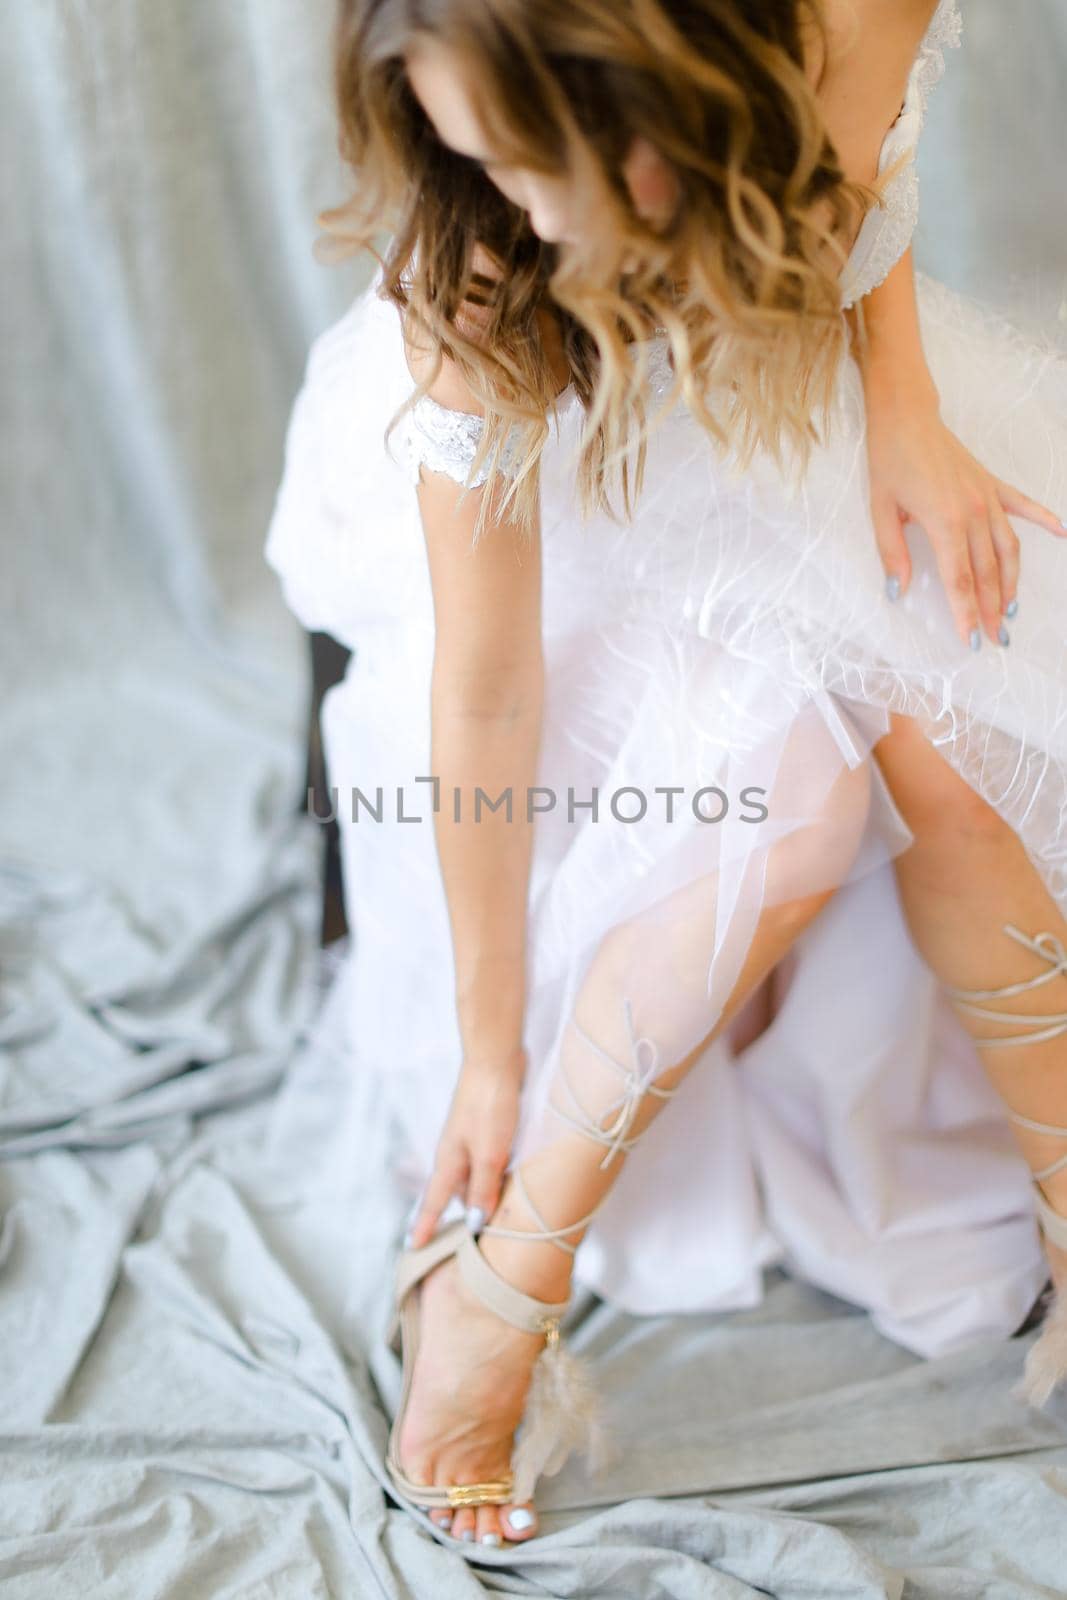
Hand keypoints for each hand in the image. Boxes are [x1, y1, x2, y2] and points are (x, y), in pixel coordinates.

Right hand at [407, 1047, 525, 1249]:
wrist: (496, 1060)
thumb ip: (482, 1189)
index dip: (425, 1227)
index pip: (434, 1202)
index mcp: (450, 1161)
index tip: (413, 1250)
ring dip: (482, 1194)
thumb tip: (473, 1223)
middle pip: (456, 1193)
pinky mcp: (486, 1127)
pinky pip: (487, 1162)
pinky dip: (494, 1175)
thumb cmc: (491, 1105)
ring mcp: (470, 1139)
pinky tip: (511, 1179)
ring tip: (497, 1217)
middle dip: (460, 1215)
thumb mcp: (489, 1154)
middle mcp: (456, 1153)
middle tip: (467, 1243)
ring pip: (474, 1177)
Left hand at [865, 386, 1066, 647]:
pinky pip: (1023, 506)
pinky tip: (1062, 532)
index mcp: (945, 522)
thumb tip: (898, 590)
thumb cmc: (890, 461)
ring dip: (1012, 582)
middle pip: (988, 573)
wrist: (905, 416)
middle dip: (991, 609)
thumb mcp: (881, 511)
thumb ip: (892, 553)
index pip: (959, 580)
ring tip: (1011, 610)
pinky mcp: (992, 484)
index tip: (971, 641)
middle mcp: (973, 512)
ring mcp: (987, 497)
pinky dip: (1044, 519)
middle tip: (996, 639)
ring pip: (1008, 549)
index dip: (966, 614)